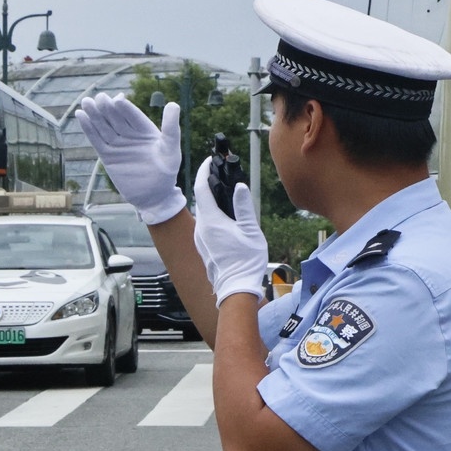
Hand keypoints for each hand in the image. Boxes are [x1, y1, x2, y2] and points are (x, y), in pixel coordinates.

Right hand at [74, 93, 186, 224]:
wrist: (154, 196)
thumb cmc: (167, 172)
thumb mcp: (171, 150)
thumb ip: (171, 128)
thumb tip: (173, 104)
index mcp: (145, 130)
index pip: (133, 115)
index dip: (125, 108)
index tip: (118, 99)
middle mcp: (130, 135)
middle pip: (116, 118)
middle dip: (107, 108)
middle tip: (99, 98)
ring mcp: (118, 145)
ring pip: (104, 127)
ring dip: (95, 115)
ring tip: (85, 102)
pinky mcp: (108, 156)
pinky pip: (96, 141)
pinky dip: (89, 129)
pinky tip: (81, 116)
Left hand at [193, 159, 266, 304]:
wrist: (236, 289)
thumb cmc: (245, 261)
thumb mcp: (250, 231)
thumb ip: (243, 207)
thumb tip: (239, 187)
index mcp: (211, 221)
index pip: (201, 188)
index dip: (204, 171)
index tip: (209, 161)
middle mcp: (200, 228)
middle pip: (200, 199)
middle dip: (208, 184)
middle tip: (220, 174)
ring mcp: (200, 239)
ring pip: (202, 213)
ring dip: (210, 200)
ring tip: (224, 193)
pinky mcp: (203, 247)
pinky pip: (205, 225)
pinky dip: (211, 215)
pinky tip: (224, 216)